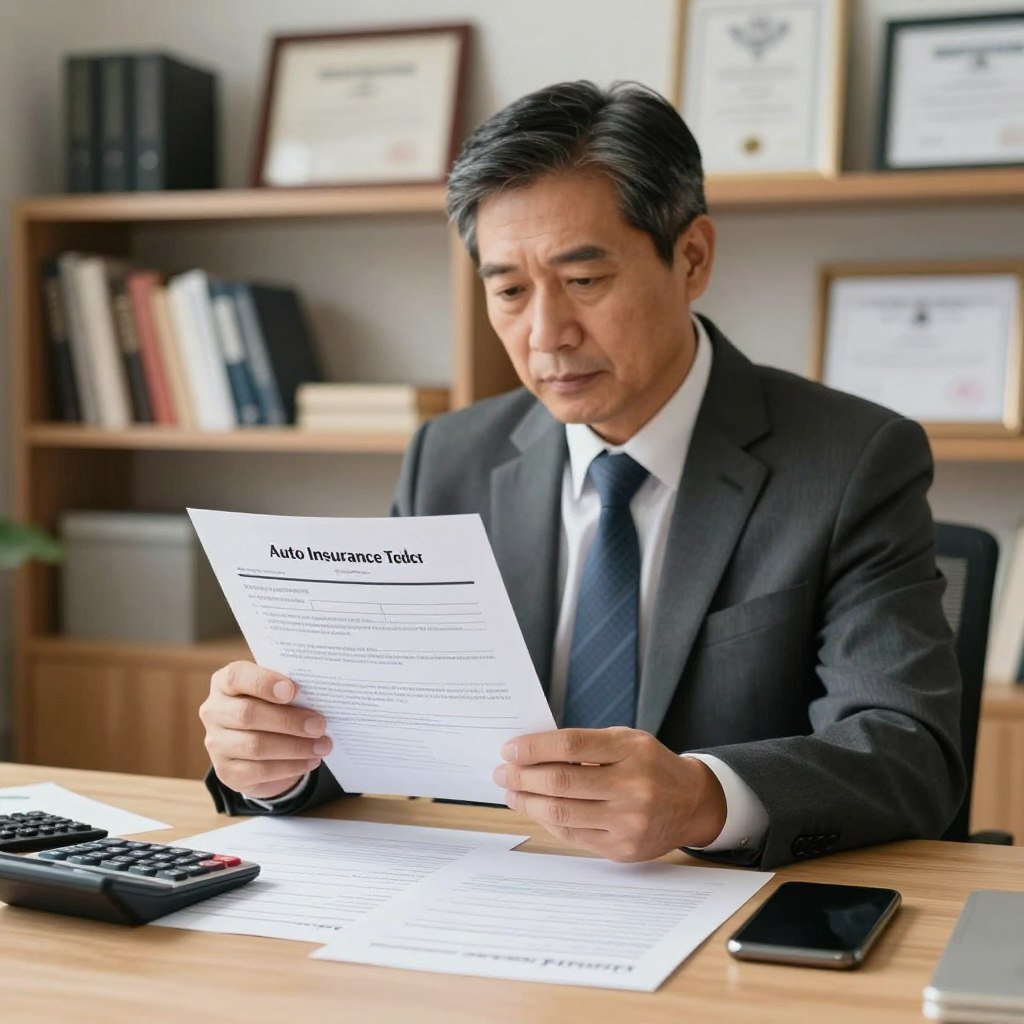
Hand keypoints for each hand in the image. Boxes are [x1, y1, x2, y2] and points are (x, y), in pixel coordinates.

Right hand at [199, 661, 330, 799]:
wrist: (259, 745)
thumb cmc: (272, 706)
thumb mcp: (276, 692)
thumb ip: (288, 689)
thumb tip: (318, 697)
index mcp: (224, 683)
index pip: (236, 677)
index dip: (264, 682)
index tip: (292, 690)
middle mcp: (214, 712)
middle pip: (248, 715)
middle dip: (288, 721)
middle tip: (319, 725)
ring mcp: (217, 744)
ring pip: (255, 746)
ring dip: (295, 747)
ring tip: (322, 745)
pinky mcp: (227, 772)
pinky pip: (259, 771)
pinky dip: (290, 767)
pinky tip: (310, 761)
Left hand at [493, 727, 725, 861]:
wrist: (692, 802)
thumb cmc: (650, 765)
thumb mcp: (626, 741)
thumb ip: (585, 745)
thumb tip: (531, 753)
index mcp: (631, 750)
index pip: (570, 747)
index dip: (534, 747)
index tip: (510, 749)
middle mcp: (633, 786)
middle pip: (561, 782)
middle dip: (522, 777)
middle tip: (502, 772)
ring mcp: (629, 821)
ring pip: (562, 813)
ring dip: (528, 802)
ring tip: (512, 792)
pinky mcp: (623, 849)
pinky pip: (572, 835)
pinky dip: (547, 821)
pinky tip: (535, 810)